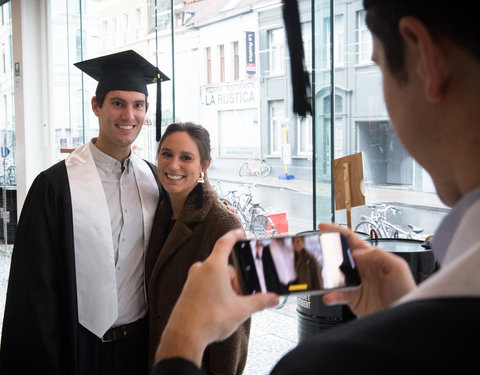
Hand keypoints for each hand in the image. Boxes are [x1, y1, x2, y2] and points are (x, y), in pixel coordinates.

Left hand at [155, 229, 278, 366]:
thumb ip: (260, 302)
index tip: (240, 233)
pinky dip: (214, 291)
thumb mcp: (241, 310)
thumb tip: (273, 298)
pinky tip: (218, 309)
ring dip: (225, 286)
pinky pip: (205, 284)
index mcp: (214, 266)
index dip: (234, 235)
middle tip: (241, 296)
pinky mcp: (187, 290)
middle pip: (224, 266)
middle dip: (235, 279)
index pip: (225, 242)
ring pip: (215, 276)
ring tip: (229, 306)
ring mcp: (192, 279)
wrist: (184, 336)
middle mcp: (201, 269)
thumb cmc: (210, 319)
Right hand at [319, 223, 415, 316]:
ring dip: (325, 275)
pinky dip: (330, 295)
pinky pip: (336, 295)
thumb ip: (378, 255)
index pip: (351, 240)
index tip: (324, 227)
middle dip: (326, 251)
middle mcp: (361, 269)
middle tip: (316, 249)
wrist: (404, 318)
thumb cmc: (406, 292)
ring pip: (334, 275)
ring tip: (320, 275)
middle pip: (339, 255)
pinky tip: (329, 296)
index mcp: (371, 257)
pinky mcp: (352, 299)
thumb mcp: (398, 267)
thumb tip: (357, 252)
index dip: (337, 231)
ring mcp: (355, 283)